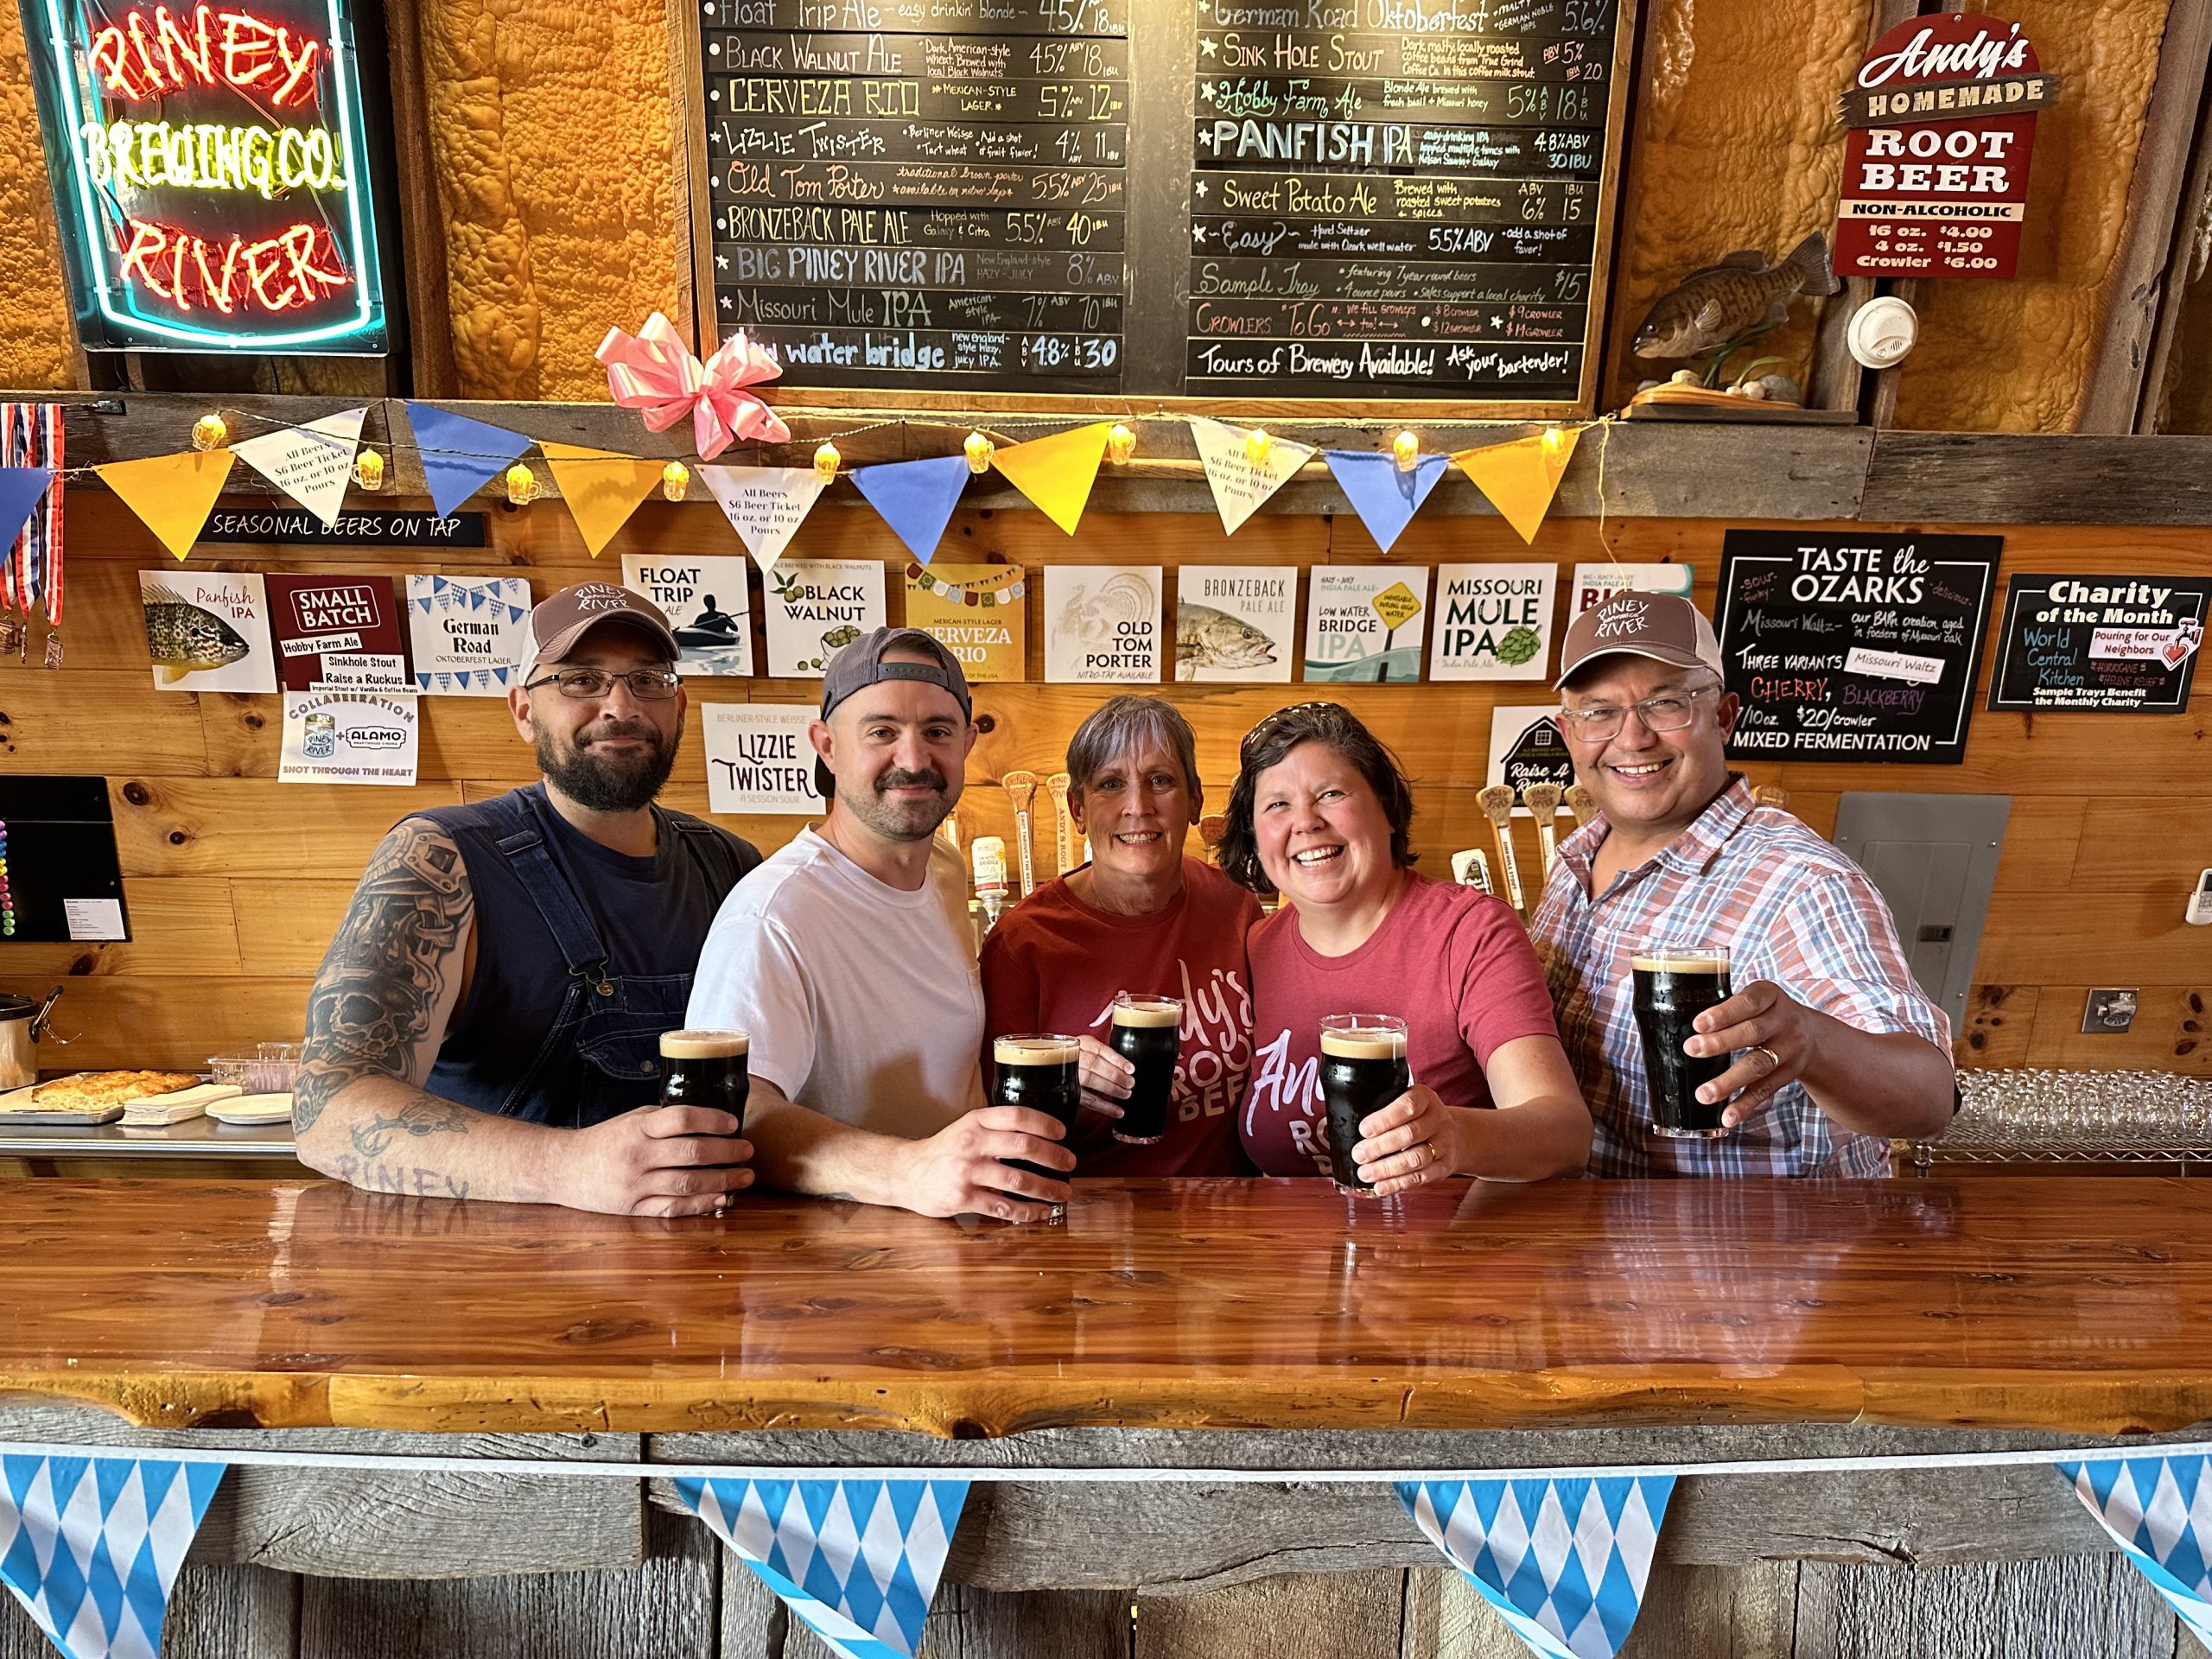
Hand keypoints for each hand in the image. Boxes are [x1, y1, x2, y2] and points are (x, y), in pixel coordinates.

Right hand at [554, 1104, 752, 1217]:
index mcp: (637, 1128)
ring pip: (686, 1183)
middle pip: (691, 1153)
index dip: (712, 1120)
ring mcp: (634, 1185)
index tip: (733, 1122)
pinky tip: (720, 1198)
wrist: (565, 1168)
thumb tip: (710, 1120)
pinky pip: (672, 1208)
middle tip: (748, 1150)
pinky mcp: (632, 1208)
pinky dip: (699, 1204)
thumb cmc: (606, 1140)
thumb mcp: (631, 1120)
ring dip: (722, 1181)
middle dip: (727, 1152)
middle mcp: (636, 1155)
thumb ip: (664, 1121)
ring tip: (745, 1177)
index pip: (681, 1119)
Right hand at [901, 1106, 1072, 1223]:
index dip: (1044, 1123)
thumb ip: (995, 1128)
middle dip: (1054, 1157)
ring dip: (1047, 1188)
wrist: (906, 1173)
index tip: (1062, 1133)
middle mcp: (971, 1144)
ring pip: (1018, 1180)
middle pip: (1023, 1146)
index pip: (1017, 1116)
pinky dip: (1027, 1212)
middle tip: (1070, 1164)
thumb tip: (1040, 1135)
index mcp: (975, 1122)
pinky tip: (1041, 1212)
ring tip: (1063, 1193)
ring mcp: (966, 1172)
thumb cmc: (944, 1150)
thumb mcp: (966, 1128)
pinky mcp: (962, 1198)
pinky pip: (1003, 1207)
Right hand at [1075, 1034, 1130, 1119]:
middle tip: (1130, 1083)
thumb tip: (1126, 1069)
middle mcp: (1071, 1056)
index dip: (1116, 1059)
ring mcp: (1067, 1073)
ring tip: (1125, 1094)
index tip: (1130, 1068)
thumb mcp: (1088, 1050)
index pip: (1099, 1050)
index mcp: (1079, 1043)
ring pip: (1089, 1079)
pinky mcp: (1068, 1090)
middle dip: (1115, 1075)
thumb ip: (1102, 1056)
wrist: (1053, 1066)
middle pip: (1094, 1064)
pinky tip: (1117, 1111)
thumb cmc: (1078, 1059)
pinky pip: (1086, 1099)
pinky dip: (1103, 1106)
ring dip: (1110, 1089)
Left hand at [1352, 1085, 1463, 1197]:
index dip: (1385, 1119)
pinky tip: (1380, 1186)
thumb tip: (1345, 1122)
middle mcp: (1438, 1119)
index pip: (1408, 1106)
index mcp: (1425, 1098)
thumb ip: (1383, 1108)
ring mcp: (1444, 1144)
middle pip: (1410, 1134)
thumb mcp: (1405, 1101)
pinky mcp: (1444, 1166)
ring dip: (1388, 1168)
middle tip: (1359, 1155)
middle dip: (1380, 1146)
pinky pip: (1421, 1177)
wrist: (1455, 1134)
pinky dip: (1398, 1183)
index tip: (1364, 1130)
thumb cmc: (1418, 1117)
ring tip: (1365, 1173)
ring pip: (1416, 1158)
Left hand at [1686, 979, 1819, 1127]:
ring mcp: (1790, 1048)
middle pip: (1752, 1032)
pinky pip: (1766, 1090)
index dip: (1723, 1014)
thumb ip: (1725, 1007)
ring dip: (1730, 1081)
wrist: (1812, 1034)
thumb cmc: (1764, 1012)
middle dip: (1720, 1043)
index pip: (1748, 1002)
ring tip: (1704, 1094)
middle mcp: (1784, 1020)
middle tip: (1690, 1050)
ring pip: (1759, 1065)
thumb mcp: (1753, 999)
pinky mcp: (1789, 1073)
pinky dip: (1746, 1105)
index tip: (1698, 1024)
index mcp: (1770, 995)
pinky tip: (1728, 1117)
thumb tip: (1674, 1022)